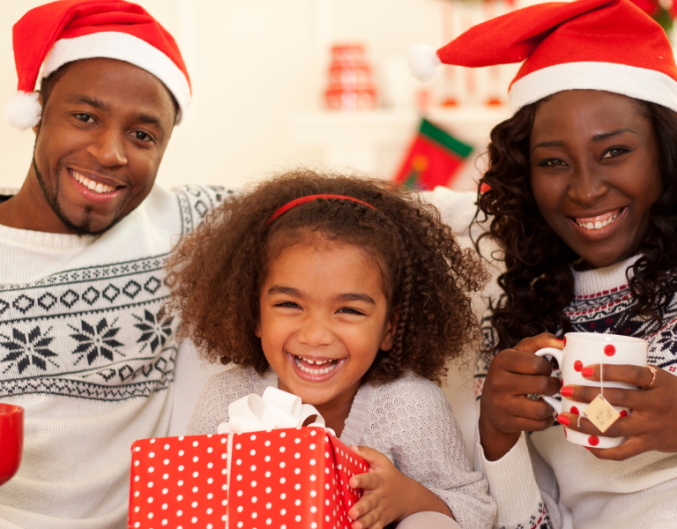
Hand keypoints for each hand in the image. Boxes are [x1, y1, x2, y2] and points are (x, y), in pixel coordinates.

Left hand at [347, 446, 451, 528]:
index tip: (352, 481)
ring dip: (364, 522)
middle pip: (371, 502)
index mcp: (379, 480)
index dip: (361, 480)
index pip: (370, 479)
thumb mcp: (382, 461)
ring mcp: (382, 510)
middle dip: (362, 507)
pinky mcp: (382, 520)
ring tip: (355, 525)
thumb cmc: (390, 476)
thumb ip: (368, 453)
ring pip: (373, 517)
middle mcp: (380, 496)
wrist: (409, 496)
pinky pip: (377, 527)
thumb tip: (351, 447)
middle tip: (352, 511)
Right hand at [479, 333, 562, 460]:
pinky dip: (546, 420)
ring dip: (551, 405)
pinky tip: (542, 413)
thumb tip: (561, 342)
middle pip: (542, 385)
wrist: (491, 406)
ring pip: (542, 408)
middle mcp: (498, 382)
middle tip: (551, 385)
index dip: (547, 367)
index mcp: (502, 360)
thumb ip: (541, 343)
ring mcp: (501, 404)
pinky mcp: (508, 422)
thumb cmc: (510, 375)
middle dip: (554, 386)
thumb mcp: (519, 354)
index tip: (545, 370)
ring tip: (547, 400)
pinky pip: (539, 424)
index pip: (537, 363)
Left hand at [557, 364, 676, 459]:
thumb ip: (635, 373)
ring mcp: (651, 426)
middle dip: (586, 395)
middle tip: (565, 391)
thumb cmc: (673, 396)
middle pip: (617, 399)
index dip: (607, 371)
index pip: (632, 373)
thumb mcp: (660, 378)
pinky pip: (622, 452)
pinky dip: (602, 450)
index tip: (584, 370)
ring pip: (613, 427)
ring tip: (566, 418)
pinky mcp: (649, 444)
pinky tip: (586, 444)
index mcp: (658, 382)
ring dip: (585, 423)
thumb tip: (596, 363)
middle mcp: (655, 404)